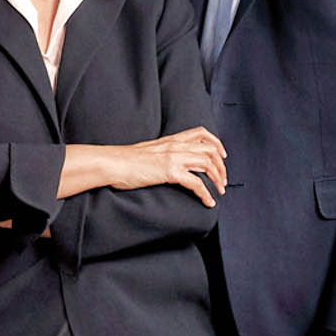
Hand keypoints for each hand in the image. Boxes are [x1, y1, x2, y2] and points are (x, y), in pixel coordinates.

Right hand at [110, 127, 226, 207]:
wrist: (112, 163)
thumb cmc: (125, 160)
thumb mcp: (148, 151)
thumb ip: (163, 153)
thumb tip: (169, 162)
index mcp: (171, 139)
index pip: (201, 133)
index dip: (216, 143)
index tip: (222, 156)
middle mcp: (176, 145)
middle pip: (210, 150)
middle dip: (221, 166)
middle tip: (223, 180)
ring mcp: (173, 157)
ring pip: (208, 164)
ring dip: (218, 179)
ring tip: (220, 191)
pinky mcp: (169, 172)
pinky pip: (196, 183)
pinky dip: (206, 194)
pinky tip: (208, 202)